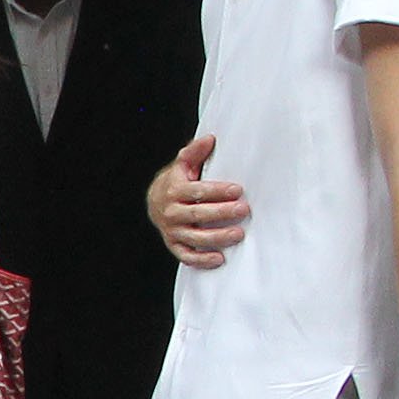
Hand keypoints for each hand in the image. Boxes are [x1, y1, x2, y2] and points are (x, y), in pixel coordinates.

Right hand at [149, 134, 250, 267]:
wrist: (154, 202)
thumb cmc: (176, 182)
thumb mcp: (182, 165)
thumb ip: (195, 153)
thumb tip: (210, 139)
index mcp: (173, 190)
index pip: (197, 191)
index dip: (218, 191)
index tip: (237, 190)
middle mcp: (171, 212)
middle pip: (198, 214)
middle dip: (222, 213)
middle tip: (244, 210)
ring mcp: (172, 230)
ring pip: (195, 237)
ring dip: (217, 237)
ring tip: (238, 234)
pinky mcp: (174, 244)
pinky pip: (187, 255)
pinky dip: (202, 259)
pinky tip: (220, 259)